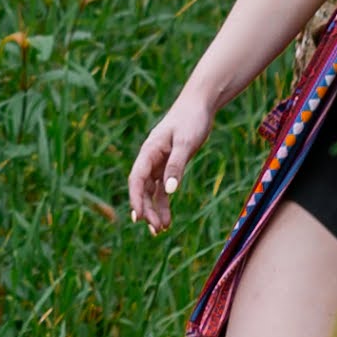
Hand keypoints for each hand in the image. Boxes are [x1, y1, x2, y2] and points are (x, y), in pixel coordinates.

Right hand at [126, 90, 218, 228]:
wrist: (200, 105)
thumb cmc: (191, 120)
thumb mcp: (186, 143)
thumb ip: (176, 166)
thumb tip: (170, 191)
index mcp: (149, 151)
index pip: (136, 179)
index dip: (136, 198)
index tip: (138, 217)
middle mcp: (150, 159)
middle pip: (142, 189)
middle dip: (146, 209)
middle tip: (155, 230)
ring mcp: (158, 163)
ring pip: (151, 191)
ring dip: (154, 210)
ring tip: (161, 231)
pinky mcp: (169, 165)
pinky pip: (162, 188)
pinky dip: (163, 203)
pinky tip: (167, 218)